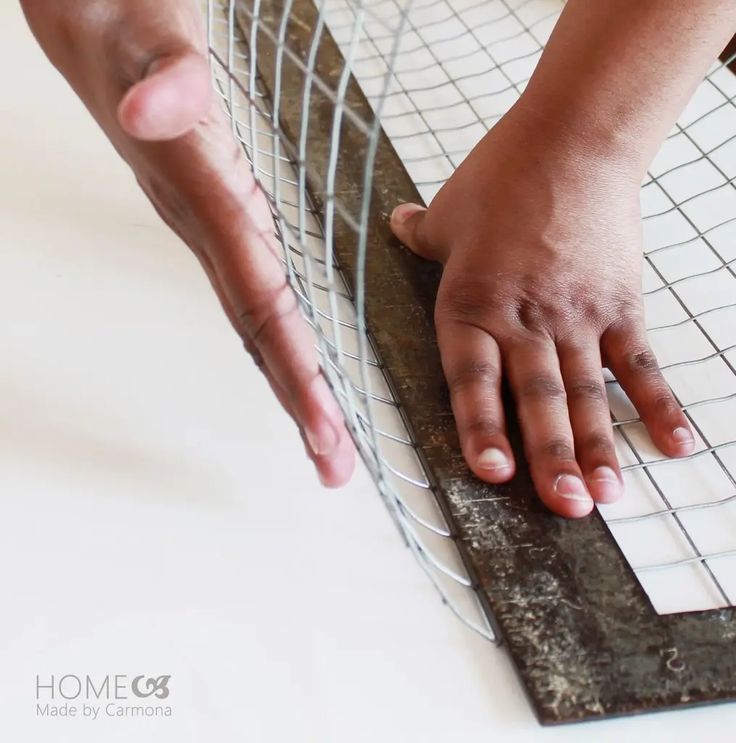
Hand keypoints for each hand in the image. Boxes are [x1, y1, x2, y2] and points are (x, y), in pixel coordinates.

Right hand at [21, 0, 354, 485]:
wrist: (98, 21)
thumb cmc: (122, 23)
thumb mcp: (142, 35)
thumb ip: (159, 75)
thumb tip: (149, 111)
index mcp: (200, 198)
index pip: (255, 298)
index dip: (291, 365)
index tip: (325, 428)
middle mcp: (205, 226)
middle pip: (258, 329)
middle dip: (298, 400)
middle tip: (332, 464)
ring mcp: (212, 225)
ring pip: (256, 318)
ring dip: (293, 380)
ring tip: (326, 437)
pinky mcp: (221, 212)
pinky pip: (256, 289)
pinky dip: (282, 336)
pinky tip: (303, 364)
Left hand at [391, 105, 694, 517]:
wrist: (573, 139)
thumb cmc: (501, 176)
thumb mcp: (446, 212)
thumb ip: (419, 234)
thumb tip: (396, 223)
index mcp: (470, 306)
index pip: (474, 379)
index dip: (483, 427)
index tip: (494, 473)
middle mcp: (523, 320)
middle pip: (539, 398)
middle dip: (553, 457)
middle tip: (568, 508)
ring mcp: (577, 317)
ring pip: (588, 392)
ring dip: (599, 446)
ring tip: (609, 494)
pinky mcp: (621, 306)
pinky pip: (640, 363)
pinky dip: (659, 405)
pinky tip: (675, 446)